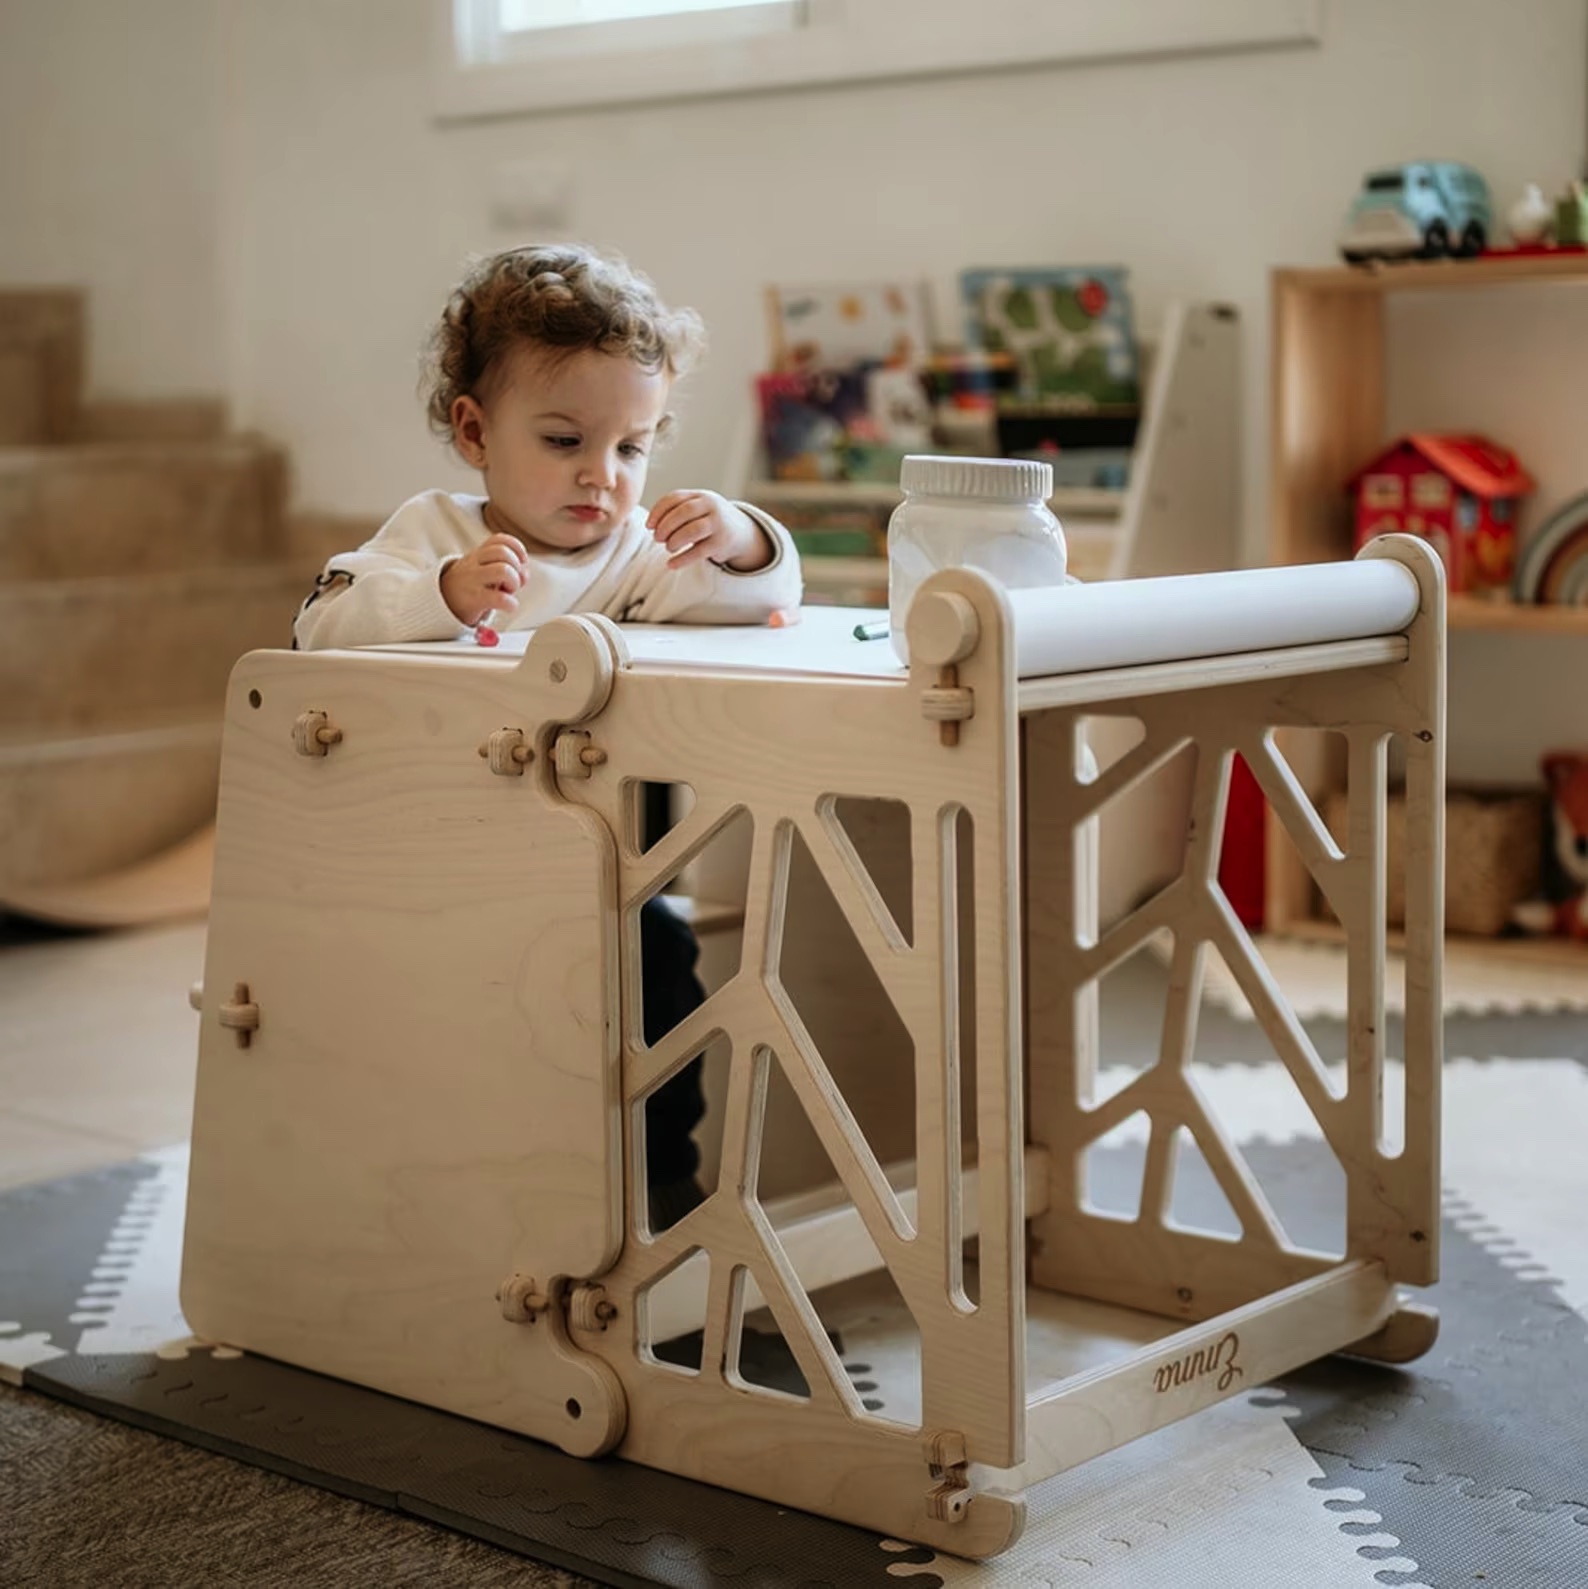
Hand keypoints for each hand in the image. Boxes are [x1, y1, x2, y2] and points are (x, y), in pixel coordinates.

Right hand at [441, 534, 528, 625]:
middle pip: (503, 552)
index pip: (499, 540)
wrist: (441, 604)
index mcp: (477, 554)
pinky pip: (500, 598)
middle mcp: (473, 564)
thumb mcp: (483, 571)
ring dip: (514, 582)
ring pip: (503, 570)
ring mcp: (472, 581)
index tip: (522, 561)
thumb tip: (524, 575)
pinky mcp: (473, 601)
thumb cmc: (469, 587)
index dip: (516, 547)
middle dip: (517, 567)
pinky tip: (508, 606)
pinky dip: (511, 603)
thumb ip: (506, 568)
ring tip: (509, 592)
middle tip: (513, 582)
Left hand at [647, 490, 770, 571]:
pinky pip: (699, 552)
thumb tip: (652, 526)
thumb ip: (677, 512)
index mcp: (701, 496)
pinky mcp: (722, 543)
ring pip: (692, 531)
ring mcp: (719, 524)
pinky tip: (671, 564)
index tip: (649, 526)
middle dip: (666, 526)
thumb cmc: (709, 521)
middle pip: (683, 512)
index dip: (658, 511)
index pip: (675, 498)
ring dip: (674, 541)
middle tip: (657, 538)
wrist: (741, 533)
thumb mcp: (697, 510)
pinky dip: (682, 559)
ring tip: (668, 548)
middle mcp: (711, 506)